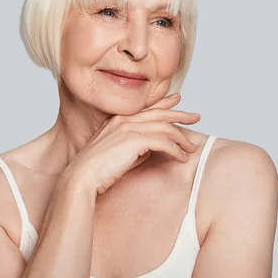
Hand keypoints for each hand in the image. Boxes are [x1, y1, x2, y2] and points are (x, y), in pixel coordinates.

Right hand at [62, 93, 200, 195]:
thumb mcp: (117, 153)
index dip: (163, 102)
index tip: (178, 100)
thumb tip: (151, 148)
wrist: (82, 178)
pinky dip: (175, 150)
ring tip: (191, 147)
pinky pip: (163, 143)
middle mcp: (124, 120)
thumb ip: (133, 146)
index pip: (146, 107)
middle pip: (159, 113)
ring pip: (164, 127)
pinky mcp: (135, 141)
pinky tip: (182, 158)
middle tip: (195, 116)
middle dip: (180, 114)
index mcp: (117, 120)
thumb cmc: (97, 170)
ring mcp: (129, 128)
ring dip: (181, 138)